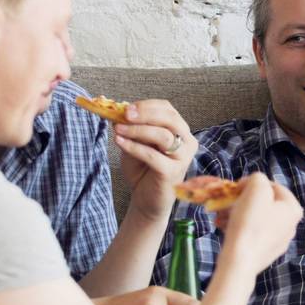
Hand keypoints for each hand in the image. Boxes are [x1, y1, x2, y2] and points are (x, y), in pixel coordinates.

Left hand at [115, 99, 196, 220]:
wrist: (146, 199)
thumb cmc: (142, 169)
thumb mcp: (135, 143)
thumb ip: (133, 129)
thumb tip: (118, 111)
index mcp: (180, 131)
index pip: (168, 110)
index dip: (147, 106)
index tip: (125, 107)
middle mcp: (187, 142)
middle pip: (170, 119)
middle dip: (146, 114)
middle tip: (124, 114)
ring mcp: (182, 158)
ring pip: (163, 135)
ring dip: (138, 130)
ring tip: (118, 129)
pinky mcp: (173, 173)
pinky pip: (153, 155)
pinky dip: (134, 147)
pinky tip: (119, 142)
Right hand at [216, 174, 302, 276]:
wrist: (240, 261)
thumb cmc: (250, 222)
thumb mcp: (256, 188)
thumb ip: (258, 178)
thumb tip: (253, 185)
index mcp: (293, 209)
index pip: (273, 186)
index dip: (252, 183)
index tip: (236, 188)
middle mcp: (290, 225)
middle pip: (263, 203)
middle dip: (242, 200)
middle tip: (226, 202)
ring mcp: (278, 241)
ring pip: (255, 218)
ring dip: (236, 212)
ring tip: (220, 215)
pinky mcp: (264, 252)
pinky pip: (251, 233)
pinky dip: (237, 227)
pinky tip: (222, 227)